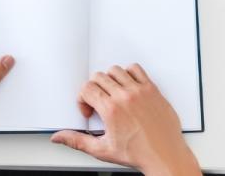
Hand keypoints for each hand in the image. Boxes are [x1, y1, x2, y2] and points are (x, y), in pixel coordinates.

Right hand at [51, 65, 199, 175]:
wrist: (164, 154)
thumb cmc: (139, 153)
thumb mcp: (103, 150)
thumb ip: (78, 141)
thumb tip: (60, 137)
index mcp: (111, 110)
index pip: (87, 88)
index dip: (83, 99)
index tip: (89, 109)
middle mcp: (125, 97)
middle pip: (99, 77)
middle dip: (94, 89)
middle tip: (99, 103)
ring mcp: (140, 91)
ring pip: (116, 70)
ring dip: (110, 80)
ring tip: (112, 95)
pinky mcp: (152, 89)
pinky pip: (136, 69)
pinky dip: (129, 73)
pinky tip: (128, 87)